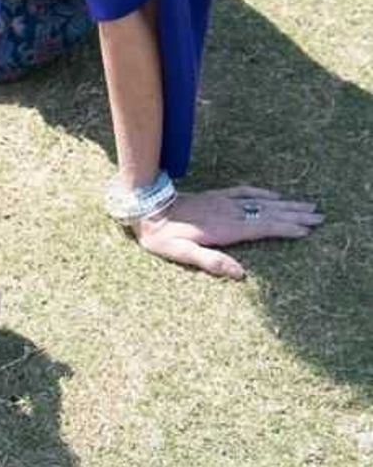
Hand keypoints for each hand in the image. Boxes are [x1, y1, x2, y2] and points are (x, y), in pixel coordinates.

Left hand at [133, 186, 323, 279]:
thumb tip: (241, 274)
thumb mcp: (181, 254)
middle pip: (269, 213)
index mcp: (225, 229)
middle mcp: (228, 213)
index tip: (307, 230)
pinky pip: (245, 192)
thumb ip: (211, 262)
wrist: (146, 208)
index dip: (286, 228)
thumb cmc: (161, 236)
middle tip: (320, 216)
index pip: (263, 228)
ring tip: (308, 206)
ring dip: (286, 204)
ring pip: (262, 202)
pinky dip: (263, 193)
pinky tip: (275, 195)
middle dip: (295, 215)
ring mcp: (223, 203)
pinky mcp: (216, 197)